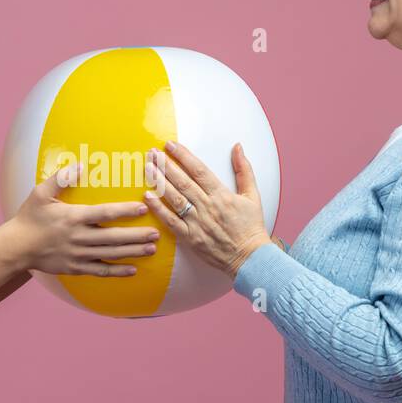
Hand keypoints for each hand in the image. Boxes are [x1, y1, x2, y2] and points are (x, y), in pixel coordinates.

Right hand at [9, 162, 160, 276]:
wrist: (16, 247)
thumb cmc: (29, 218)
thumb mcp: (40, 193)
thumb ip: (61, 178)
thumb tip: (80, 164)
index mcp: (73, 218)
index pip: (104, 213)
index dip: (125, 210)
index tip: (143, 207)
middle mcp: (78, 237)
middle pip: (113, 237)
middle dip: (136, 235)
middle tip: (156, 233)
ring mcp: (78, 255)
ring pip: (111, 254)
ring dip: (132, 252)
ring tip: (151, 249)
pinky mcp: (76, 268)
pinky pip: (100, 271)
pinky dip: (117, 271)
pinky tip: (133, 269)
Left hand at [143, 141, 272, 279]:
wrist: (250, 257)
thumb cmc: (251, 227)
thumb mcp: (253, 195)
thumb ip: (244, 170)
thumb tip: (238, 147)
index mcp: (222, 195)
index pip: (199, 170)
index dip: (183, 156)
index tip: (170, 145)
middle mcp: (208, 206)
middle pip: (183, 181)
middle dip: (166, 165)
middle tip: (153, 152)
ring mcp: (198, 223)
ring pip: (175, 198)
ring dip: (160, 182)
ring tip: (148, 168)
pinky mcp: (190, 238)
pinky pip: (171, 221)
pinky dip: (158, 209)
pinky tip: (147, 196)